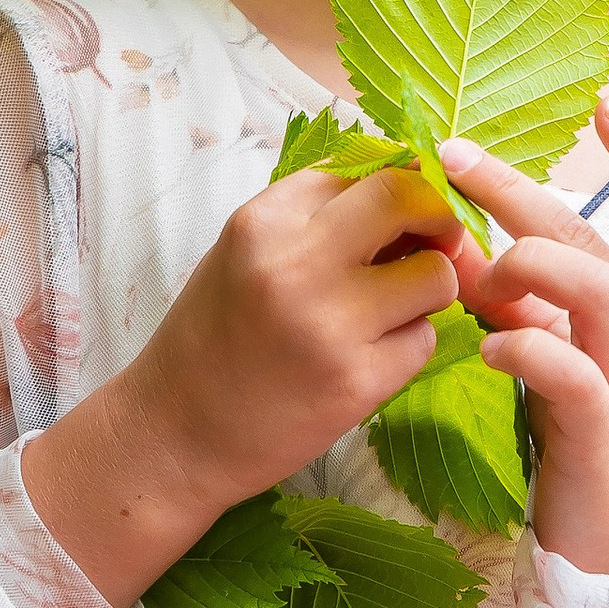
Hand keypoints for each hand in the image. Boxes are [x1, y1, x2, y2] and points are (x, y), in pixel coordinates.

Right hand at [23, 167, 463, 607]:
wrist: (173, 435)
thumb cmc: (211, 342)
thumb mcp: (243, 255)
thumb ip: (311, 222)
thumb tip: (404, 195)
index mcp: (263, 220)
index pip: (367, 171)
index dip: (397, 192)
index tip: (397, 222)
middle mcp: (296, 261)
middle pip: (407, 198)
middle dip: (435, 219)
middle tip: (428, 248)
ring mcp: (330, 322)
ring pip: (435, 275)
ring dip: (426, 292)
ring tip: (386, 316)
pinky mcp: (356, 381)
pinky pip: (422, 340)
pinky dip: (406, 347)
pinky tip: (364, 362)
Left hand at [441, 97, 608, 578]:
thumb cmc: (593, 427)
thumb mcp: (571, 345)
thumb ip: (536, 296)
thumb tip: (469, 246)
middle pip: (594, 241)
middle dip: (519, 193)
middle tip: (453, 159)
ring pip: (594, 294)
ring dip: (526, 267)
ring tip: (479, 275)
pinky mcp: (603, 431)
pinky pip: (570, 374)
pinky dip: (526, 349)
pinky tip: (491, 346)